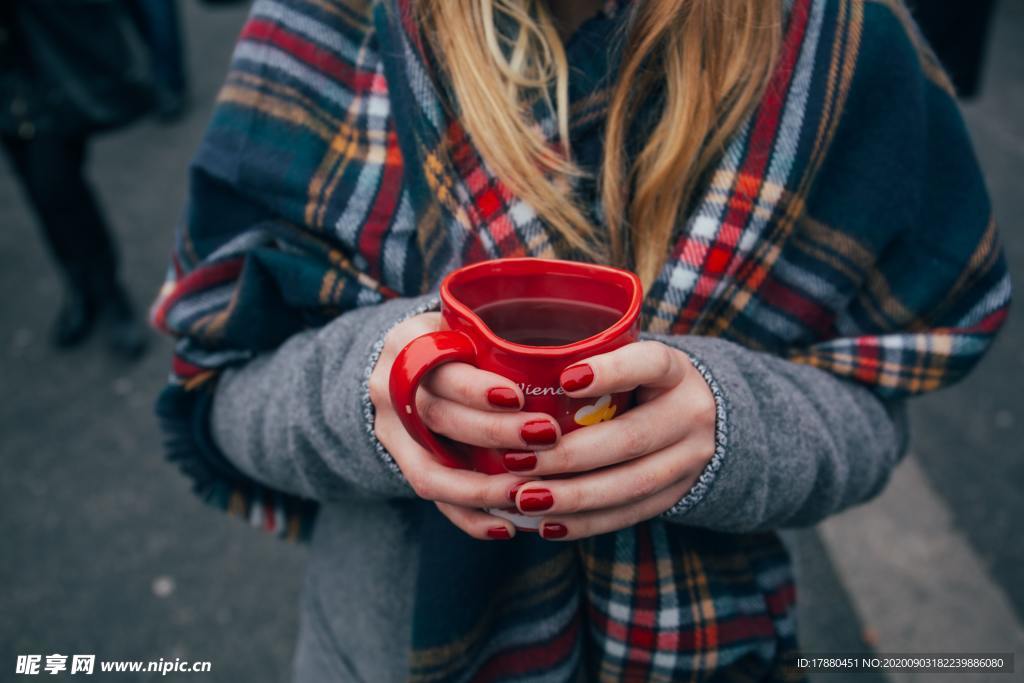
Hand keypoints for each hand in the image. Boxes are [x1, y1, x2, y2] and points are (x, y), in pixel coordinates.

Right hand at [367, 313, 555, 539]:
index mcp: (409, 342)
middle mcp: (389, 387)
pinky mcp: (400, 464)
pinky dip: (469, 517)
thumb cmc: (457, 339)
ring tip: (527, 493)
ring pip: (429, 470)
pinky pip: (432, 499)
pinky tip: (507, 527)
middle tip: (546, 437)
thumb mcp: (467, 323)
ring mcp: (390, 431)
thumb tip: (583, 353)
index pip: (439, 367)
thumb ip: (502, 336)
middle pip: (437, 417)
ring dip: (481, 488)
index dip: (476, 389)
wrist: (404, 363)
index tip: (519, 397)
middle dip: (493, 433)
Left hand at [505, 341, 716, 539]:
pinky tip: (547, 524)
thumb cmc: (640, 383)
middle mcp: (690, 414)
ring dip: (573, 496)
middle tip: (517, 462)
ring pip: (631, 484)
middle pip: (631, 438)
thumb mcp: (629, 360)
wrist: (700, 420)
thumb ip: (589, 362)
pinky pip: (629, 513)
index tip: (564, 379)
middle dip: (569, 455)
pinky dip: (586, 522)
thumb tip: (515, 372)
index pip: (651, 364)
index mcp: (675, 371)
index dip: (611, 372)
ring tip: (525, 499)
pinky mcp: (677, 495)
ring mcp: (689, 460)